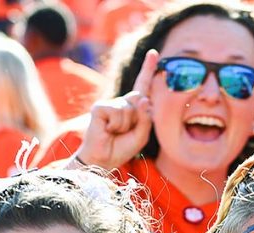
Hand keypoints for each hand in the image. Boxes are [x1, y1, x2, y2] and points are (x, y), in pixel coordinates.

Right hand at [76, 49, 157, 170]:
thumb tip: (143, 98)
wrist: (103, 159)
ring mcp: (110, 103)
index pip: (142, 86)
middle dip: (138, 118)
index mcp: (133, 108)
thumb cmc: (121, 148)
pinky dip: (116, 125)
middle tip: (124, 133)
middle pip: (140, 99)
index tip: (153, 53)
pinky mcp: (100, 107)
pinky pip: (118, 113)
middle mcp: (122, 102)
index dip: (148, 69)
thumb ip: (146, 119)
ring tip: (115, 133)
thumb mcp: (141, 136)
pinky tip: (108, 130)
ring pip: (130, 109)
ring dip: (126, 126)